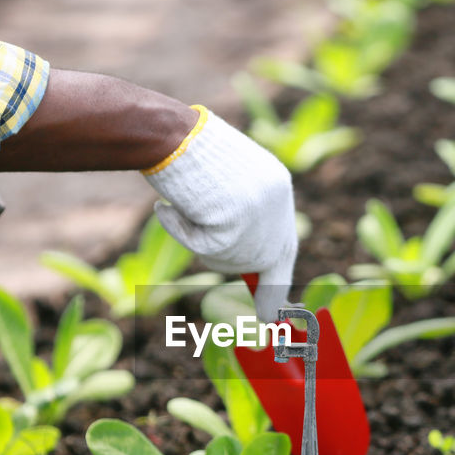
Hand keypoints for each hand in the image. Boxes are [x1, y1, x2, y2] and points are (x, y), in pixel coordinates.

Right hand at [142, 106, 296, 320]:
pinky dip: (184, 234)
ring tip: (185, 210)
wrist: (170, 134)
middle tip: (269, 320)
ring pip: (232, 258)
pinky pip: (207, 251)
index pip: (285, 238)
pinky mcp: (236, 227)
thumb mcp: (225, 176)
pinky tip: (170, 209)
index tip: (278, 297)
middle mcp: (278, 202)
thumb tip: (240, 253)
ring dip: (204, 244)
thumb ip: (239, 209)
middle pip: (273, 261)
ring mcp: (258, 216)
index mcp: (278, 184)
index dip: (278, 269)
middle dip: (270, 294)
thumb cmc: (185, 148)